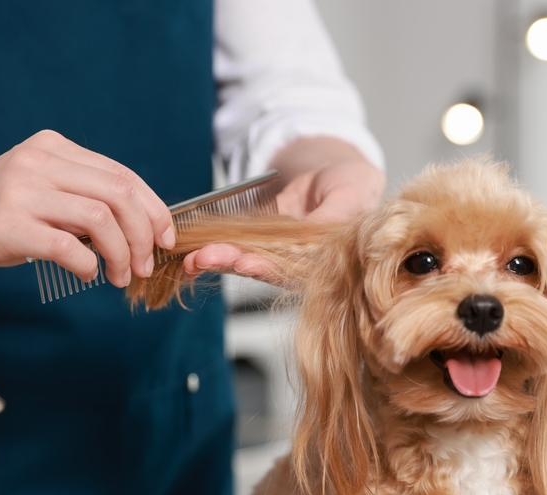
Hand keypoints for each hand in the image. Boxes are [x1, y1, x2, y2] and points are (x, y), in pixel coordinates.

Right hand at [0, 129, 174, 286]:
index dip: (154, 209)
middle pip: (120, 193)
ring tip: (120, 275)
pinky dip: (89, 265)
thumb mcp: (40, 189)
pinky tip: (89, 274)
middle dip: (144, 234)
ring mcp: (21, 191)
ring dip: (122, 254)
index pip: (123, 175)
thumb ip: (84, 195)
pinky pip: (67, 247)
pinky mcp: (6, 225)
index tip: (165, 238)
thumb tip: (143, 225)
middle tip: (146, 264)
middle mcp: (38, 162)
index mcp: (53, 148)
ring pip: (100, 218)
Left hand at [184, 136, 384, 281]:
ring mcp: (277, 251)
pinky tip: (196, 247)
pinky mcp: (260, 239)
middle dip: (233, 263)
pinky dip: (217, 245)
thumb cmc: (351, 186)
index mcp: (325, 260)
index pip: (293, 270)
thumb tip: (311, 234)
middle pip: (263, 268)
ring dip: (218, 258)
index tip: (245, 264)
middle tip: (205, 257)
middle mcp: (298, 263)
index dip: (269, 269)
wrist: (335, 171)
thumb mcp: (348, 196)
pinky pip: (237, 243)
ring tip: (195, 255)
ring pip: (246, 258)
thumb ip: (330, 218)